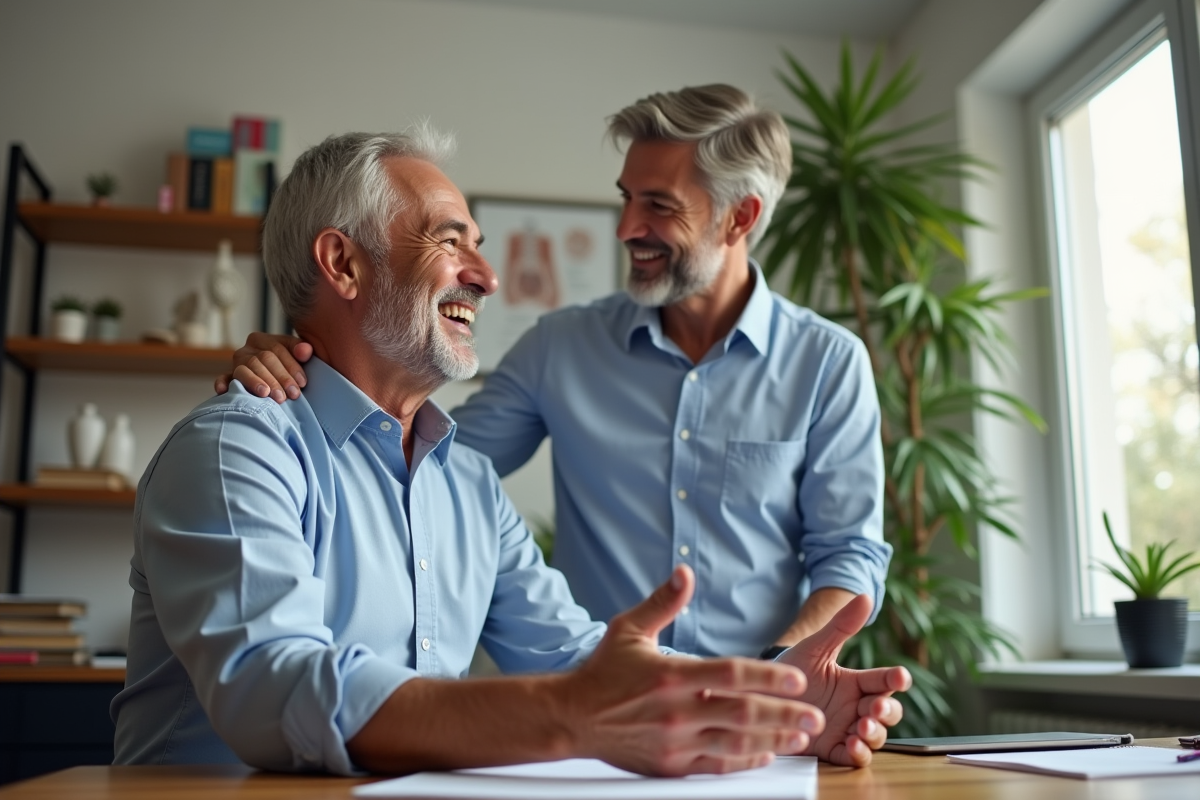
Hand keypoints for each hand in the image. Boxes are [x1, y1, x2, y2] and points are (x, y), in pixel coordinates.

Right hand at [214, 332, 312, 402]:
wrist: (276, 374)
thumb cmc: (288, 366)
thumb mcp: (297, 354)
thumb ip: (301, 349)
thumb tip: (305, 351)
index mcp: (262, 339)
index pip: (277, 349)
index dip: (291, 366)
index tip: (302, 383)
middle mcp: (247, 349)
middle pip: (262, 360)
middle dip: (277, 378)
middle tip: (288, 395)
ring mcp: (236, 363)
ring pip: (244, 369)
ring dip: (255, 382)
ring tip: (266, 394)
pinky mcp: (229, 377)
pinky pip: (224, 378)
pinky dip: (222, 383)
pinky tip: (224, 390)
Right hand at [563, 565, 824, 776]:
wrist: (572, 717)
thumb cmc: (603, 671)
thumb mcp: (629, 629)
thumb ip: (664, 601)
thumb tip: (685, 571)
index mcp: (671, 675)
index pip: (731, 674)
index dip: (768, 677)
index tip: (798, 679)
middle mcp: (676, 711)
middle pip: (742, 713)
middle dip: (784, 715)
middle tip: (815, 717)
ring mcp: (675, 741)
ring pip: (735, 743)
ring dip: (772, 740)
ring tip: (801, 737)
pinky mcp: (671, 764)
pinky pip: (717, 765)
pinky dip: (745, 760)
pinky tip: (766, 754)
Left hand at [776, 594, 910, 766]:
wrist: (758, 696)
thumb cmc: (789, 670)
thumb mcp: (815, 647)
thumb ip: (841, 626)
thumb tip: (866, 597)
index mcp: (856, 682)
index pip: (884, 680)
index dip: (896, 679)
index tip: (900, 677)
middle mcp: (855, 706)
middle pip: (888, 712)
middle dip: (888, 711)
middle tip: (876, 708)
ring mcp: (846, 729)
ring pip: (875, 736)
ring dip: (875, 733)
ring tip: (863, 727)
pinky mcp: (832, 749)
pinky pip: (853, 757)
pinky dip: (858, 754)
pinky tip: (852, 745)